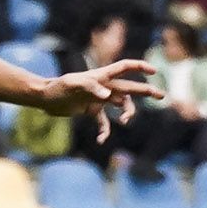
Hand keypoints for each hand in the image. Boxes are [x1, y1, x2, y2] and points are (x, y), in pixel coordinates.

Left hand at [38, 58, 159, 124]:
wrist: (44, 98)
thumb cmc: (57, 88)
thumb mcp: (71, 85)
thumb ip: (90, 87)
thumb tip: (108, 96)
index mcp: (101, 76)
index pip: (124, 67)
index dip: (139, 67)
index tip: (153, 72)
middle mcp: (103, 86)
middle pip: (130, 88)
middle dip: (146, 91)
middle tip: (162, 95)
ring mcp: (99, 99)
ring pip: (121, 105)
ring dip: (128, 113)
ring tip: (125, 122)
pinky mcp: (91, 111)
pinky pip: (104, 122)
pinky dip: (104, 131)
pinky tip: (100, 140)